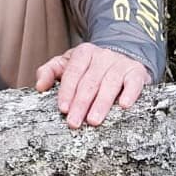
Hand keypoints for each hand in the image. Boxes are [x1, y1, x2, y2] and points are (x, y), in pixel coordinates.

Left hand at [35, 43, 150, 128]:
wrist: (122, 54)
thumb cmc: (90, 66)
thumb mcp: (67, 64)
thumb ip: (49, 72)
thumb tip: (39, 87)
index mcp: (83, 53)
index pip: (72, 74)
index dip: (67, 92)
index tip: (62, 108)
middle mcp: (102, 56)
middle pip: (89, 82)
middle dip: (80, 104)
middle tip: (74, 122)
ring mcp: (120, 63)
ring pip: (109, 84)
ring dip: (101, 104)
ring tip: (93, 121)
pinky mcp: (136, 72)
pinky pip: (133, 83)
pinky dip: (130, 94)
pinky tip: (124, 106)